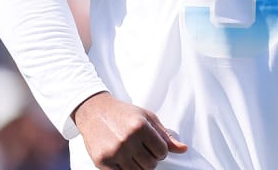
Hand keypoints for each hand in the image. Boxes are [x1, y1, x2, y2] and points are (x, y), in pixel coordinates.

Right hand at [73, 91, 187, 168]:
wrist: (94, 112)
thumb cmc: (124, 113)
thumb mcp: (147, 118)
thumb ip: (165, 135)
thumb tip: (183, 149)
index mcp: (140, 126)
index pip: (162, 152)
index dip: (160, 151)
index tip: (153, 146)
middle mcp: (127, 140)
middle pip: (151, 165)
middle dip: (150, 159)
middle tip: (142, 150)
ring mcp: (114, 152)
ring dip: (139, 166)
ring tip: (134, 155)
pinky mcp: (102, 162)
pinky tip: (123, 160)